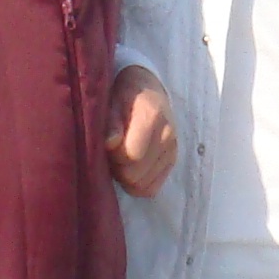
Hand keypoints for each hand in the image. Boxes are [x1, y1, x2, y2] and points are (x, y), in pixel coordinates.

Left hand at [108, 66, 176, 197]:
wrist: (148, 88)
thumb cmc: (124, 94)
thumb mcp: (112, 100)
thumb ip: (110, 122)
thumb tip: (110, 144)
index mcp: (152, 117)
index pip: (130, 156)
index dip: (112, 157)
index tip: (106, 145)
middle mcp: (167, 136)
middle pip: (135, 175)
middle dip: (118, 168)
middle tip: (111, 154)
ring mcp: (172, 151)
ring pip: (143, 186)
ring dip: (127, 177)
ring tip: (121, 158)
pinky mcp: (172, 162)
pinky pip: (151, 189)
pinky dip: (138, 183)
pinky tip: (131, 167)